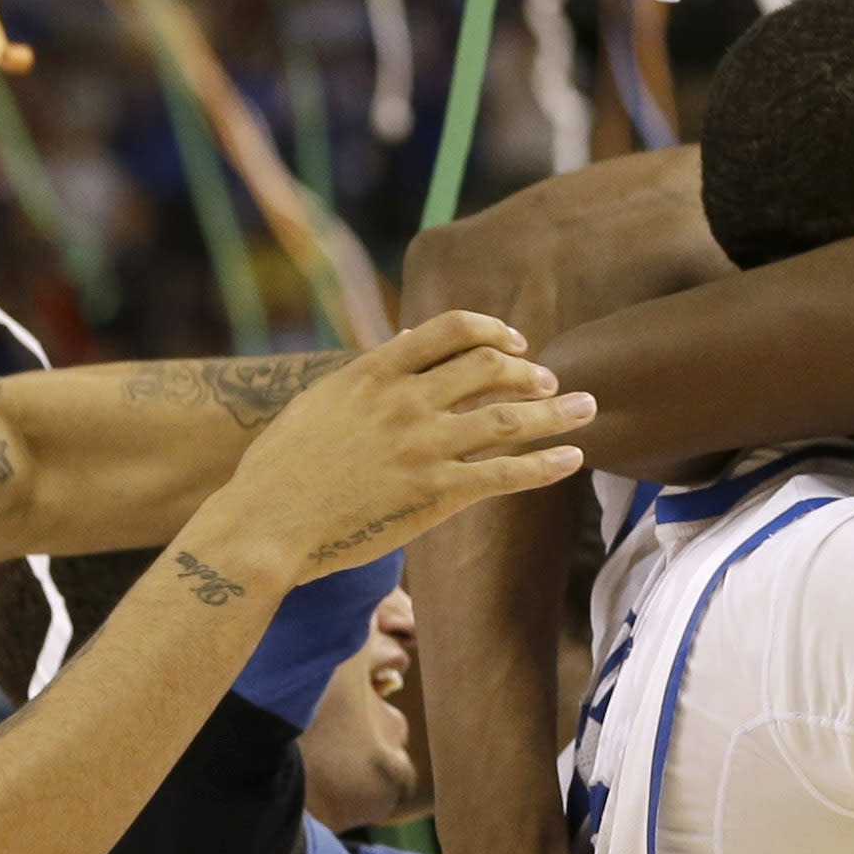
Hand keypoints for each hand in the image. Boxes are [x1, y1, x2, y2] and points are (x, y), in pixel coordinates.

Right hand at [204, 311, 590, 585]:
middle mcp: (405, 401)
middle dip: (530, 372)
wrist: (267, 523)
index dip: (493, 330)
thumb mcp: (319, 400)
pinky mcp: (435, 493)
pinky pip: (505, 473)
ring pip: (508, 417)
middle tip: (551, 382)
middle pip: (489, 368)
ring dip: (555, 411)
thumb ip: (369, 369)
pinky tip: (572, 459)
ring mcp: (423, 446)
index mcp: (374, 371)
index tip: (516, 342)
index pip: (450, 330)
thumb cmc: (281, 466)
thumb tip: (408, 337)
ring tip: (586, 408)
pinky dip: (545, 464)